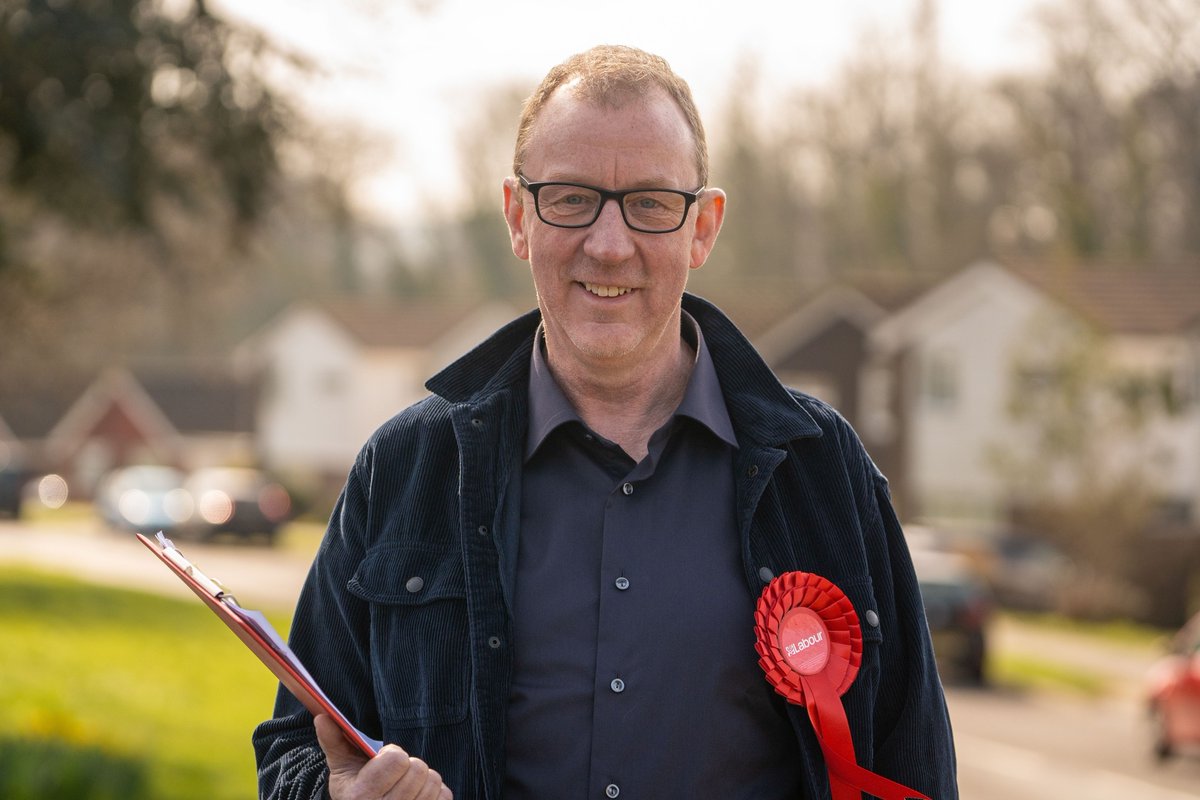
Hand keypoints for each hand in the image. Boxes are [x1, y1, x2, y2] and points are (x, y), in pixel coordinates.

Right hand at [315, 714, 452, 799]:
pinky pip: (444, 795)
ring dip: (422, 780)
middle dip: (408, 766)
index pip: (397, 759)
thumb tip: (322, 717)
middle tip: (394, 776)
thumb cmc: (355, 791)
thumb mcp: (343, 769)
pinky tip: (417, 796)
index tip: (382, 762)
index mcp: (360, 796)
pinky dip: (435, 792)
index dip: (392, 755)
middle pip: (418, 769)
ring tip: (405, 786)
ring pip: (433, 782)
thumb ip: (334, 741)